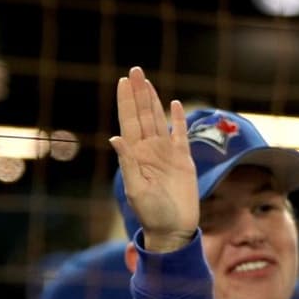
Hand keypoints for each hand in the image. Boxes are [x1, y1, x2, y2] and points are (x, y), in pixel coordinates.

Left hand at [110, 67, 197, 252]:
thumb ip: (127, 163)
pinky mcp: (183, 159)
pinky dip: (178, 119)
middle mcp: (149, 149)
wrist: (173, 229)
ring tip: (146, 81)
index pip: (129, 121)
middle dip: (138, 93)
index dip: (126, 101)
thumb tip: (115, 138)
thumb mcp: (135, 189)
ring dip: (153, 100)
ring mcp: (166, 152)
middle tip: (134, 70)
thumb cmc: (151, 213)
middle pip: (143, 115)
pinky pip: (180, 134)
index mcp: (135, 155)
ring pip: (158, 119)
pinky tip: (174, 104)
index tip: (123, 81)